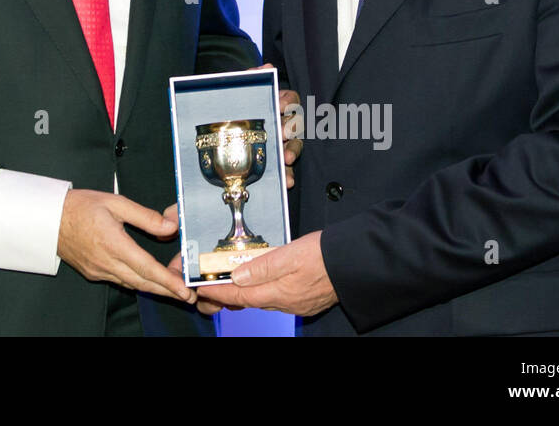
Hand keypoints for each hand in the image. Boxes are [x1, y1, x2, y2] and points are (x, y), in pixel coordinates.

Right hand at [57, 190, 193, 302]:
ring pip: (132, 284)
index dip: (167, 281)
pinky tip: (146, 280)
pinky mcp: (93, 273)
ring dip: (153, 288)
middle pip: (142, 283)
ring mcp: (99, 271)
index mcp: (113, 243)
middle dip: (167, 291)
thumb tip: (169, 226)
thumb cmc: (80, 207)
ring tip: (173, 289)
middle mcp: (106, 262)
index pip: (146, 267)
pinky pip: (120, 281)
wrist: (49, 218)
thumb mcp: (115, 202)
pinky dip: (136, 282)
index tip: (183, 290)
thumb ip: (144, 216)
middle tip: (188, 296)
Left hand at [191, 231, 336, 316]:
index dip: (218, 293)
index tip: (201, 290)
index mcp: (278, 292)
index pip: (239, 296)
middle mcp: (285, 303)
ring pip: (263, 300)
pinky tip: (262, 282)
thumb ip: (262, 266)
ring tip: (232, 282)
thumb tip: (238, 276)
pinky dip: (263, 292)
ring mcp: (296, 304)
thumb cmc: (325, 256)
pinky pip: (277, 299)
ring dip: (246, 293)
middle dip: (229, 295)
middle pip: (249, 301)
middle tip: (213, 286)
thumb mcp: (290, 254)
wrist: (357, 264)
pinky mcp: (305, 300)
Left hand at [245, 65, 302, 188]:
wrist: (223, 133)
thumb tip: (268, 68)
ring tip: (287, 159)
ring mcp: (283, 144)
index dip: (288, 102)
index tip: (280, 106)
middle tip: (284, 134)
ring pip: (295, 146)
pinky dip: (288, 175)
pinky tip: (287, 181)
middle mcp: (285, 123)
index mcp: (278, 105)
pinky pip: (287, 169)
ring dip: (293, 152)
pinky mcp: (278, 162)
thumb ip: (251, 78)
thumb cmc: (237, 109)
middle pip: (296, 124)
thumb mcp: (240, 93)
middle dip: (292, 129)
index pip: (291, 100)